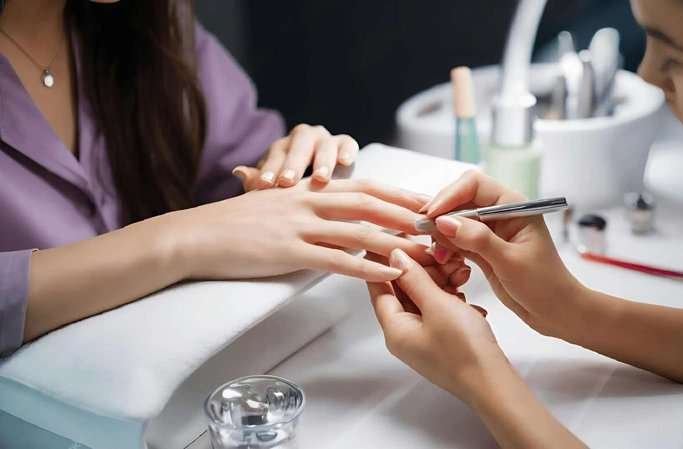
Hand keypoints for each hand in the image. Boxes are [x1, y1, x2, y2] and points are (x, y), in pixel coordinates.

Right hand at [157, 179, 432, 281]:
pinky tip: (388, 273)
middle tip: (437, 222)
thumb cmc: (231, 224)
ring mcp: (299, 225)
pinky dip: (365, 265)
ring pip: (359, 230)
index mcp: (306, 190)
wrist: (194, 235)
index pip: (360, 186)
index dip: (394, 193)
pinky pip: (335, 259)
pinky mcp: (289, 251)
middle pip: (368, 202)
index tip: (422, 201)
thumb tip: (322, 211)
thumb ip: (300, 206)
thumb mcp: (270, 205)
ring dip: (396, 240)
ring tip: (425, 250)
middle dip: (406, 211)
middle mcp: (308, 201)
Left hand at [233, 124, 358, 189]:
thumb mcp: (275, 193)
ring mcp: (326, 140)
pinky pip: (347, 144)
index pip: (275, 155)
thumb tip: (238, 171)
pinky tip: (345, 162)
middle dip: (293, 164)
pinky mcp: (346, 145)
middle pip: (298, 146)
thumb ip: (258, 184)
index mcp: (283, 148)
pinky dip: (347, 151)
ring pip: (323, 144)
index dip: (270, 170)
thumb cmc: (294, 196)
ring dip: (322, 161)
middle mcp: (303, 139)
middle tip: (288, 181)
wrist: (325, 196)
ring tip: (320, 179)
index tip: (264, 186)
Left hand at [367, 248, 508, 400]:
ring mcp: (424, 338)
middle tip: (439, 254)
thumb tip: (395, 258)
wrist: (493, 383)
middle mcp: (405, 334)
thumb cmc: (464, 350)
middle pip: (403, 291)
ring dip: (440, 281)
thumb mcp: (437, 305)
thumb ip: (415, 278)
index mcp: (394, 329)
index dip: (384, 261)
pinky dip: (451, 296)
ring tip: (459, 271)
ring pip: (424, 298)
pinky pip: (439, 309)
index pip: (378, 286)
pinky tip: (465, 290)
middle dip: (422, 269)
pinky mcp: (442, 339)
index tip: (394, 239)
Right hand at [422, 170, 586, 338]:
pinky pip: (456, 239)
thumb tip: (445, 221)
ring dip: (441, 233)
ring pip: (454, 220)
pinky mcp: (482, 248)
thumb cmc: (545, 285)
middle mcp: (500, 213)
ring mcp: (490, 231)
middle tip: (424, 233)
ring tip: (438, 254)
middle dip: (441, 214)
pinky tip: (444, 260)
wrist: (556, 311)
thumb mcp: (510, 261)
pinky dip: (446, 247)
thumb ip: (478, 239)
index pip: (474, 184)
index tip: (432, 214)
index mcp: (513, 205)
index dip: (449, 195)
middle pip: (460, 199)